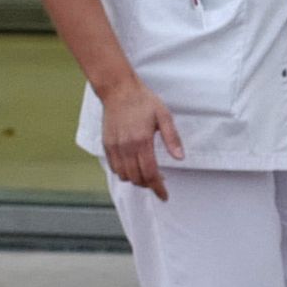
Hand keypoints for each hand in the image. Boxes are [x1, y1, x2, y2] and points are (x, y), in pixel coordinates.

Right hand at [100, 79, 183, 200]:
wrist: (118, 90)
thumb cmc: (143, 101)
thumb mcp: (164, 116)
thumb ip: (172, 138)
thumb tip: (180, 158)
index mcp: (142, 141)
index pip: (150, 174)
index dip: (158, 188)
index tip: (164, 196)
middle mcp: (126, 147)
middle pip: (137, 178)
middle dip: (149, 185)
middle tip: (159, 182)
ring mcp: (115, 147)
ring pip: (125, 176)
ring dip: (136, 180)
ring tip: (146, 174)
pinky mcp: (107, 145)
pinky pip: (114, 168)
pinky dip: (124, 173)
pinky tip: (133, 167)